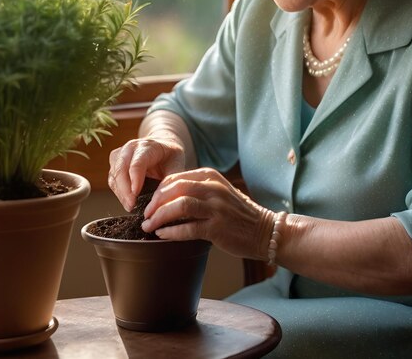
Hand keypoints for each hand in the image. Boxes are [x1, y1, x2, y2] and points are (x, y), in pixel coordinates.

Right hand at [108, 137, 184, 211]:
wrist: (162, 146)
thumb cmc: (170, 157)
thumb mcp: (177, 166)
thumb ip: (171, 182)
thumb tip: (161, 201)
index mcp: (148, 146)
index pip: (138, 162)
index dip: (135, 179)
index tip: (136, 195)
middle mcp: (131, 148)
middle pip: (121, 169)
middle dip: (125, 190)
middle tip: (132, 206)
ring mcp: (121, 154)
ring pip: (114, 176)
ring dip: (121, 193)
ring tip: (132, 206)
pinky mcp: (114, 163)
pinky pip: (112, 180)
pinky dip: (118, 192)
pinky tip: (128, 200)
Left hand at [141, 167, 274, 260]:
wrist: (264, 231)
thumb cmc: (238, 214)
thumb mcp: (219, 192)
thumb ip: (197, 190)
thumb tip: (165, 198)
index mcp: (211, 177)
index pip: (176, 178)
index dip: (158, 190)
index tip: (150, 203)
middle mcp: (213, 188)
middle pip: (175, 189)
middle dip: (155, 203)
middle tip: (146, 215)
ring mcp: (217, 207)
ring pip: (179, 206)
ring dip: (159, 217)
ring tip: (149, 226)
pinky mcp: (218, 227)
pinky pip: (188, 228)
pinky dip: (171, 232)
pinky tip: (162, 235)